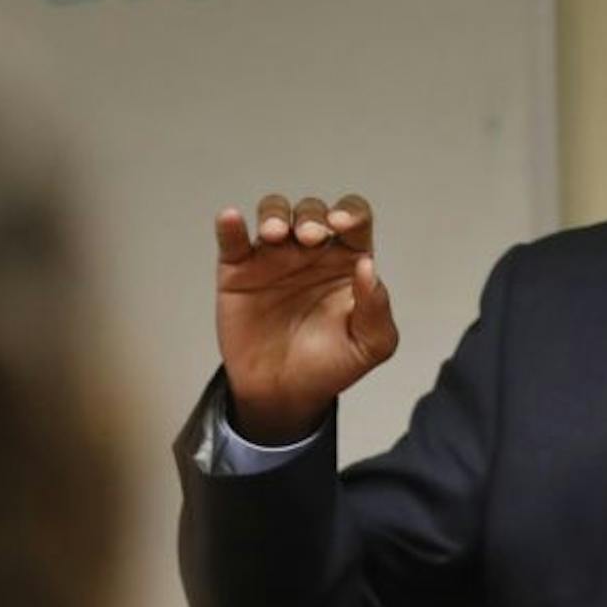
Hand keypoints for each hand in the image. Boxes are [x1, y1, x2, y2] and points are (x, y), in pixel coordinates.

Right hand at [214, 192, 397, 443]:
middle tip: (309, 237)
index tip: (342, 225)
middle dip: (311, 216)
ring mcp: (273, 257)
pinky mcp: (239, 270)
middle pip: (312, 212)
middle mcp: (311, 252)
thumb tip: (368, 267)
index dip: (350, 212)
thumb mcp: (370, 345)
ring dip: (275, 213)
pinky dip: (229, 225)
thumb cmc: (329, 366)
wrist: (283, 394)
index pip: (355, 220)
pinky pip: (232, 239)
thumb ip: (377, 308)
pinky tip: (231, 219)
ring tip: (274, 234)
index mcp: (347, 261)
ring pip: (274, 213)